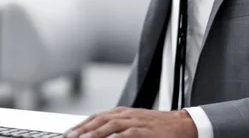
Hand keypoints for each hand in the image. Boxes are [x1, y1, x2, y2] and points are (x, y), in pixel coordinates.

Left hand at [65, 107, 196, 137]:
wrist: (180, 124)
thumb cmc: (156, 126)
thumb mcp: (133, 123)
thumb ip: (117, 128)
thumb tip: (99, 134)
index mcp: (122, 113)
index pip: (97, 117)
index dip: (82, 125)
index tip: (69, 133)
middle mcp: (126, 115)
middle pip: (100, 119)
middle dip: (83, 129)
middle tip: (70, 137)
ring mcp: (136, 121)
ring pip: (111, 125)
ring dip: (96, 132)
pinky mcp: (145, 130)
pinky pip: (129, 133)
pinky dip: (118, 136)